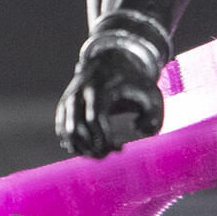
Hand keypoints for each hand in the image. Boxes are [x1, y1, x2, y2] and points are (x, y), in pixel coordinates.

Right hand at [56, 38, 164, 157]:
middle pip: (77, 128)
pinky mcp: (64, 106)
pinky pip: (62, 130)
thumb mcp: (152, 96)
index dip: (104, 138)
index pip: (94, 119)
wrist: (112, 62)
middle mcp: (79, 94)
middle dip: (94, 148)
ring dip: (83, 149)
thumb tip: (138, 131)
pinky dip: (74, 144)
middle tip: (110, 153)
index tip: (120, 148)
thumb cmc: (135, 83)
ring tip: (102, 153)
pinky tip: (92, 148)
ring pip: (66, 132)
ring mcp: (68, 100)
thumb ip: (154, 118)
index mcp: (99, 90)